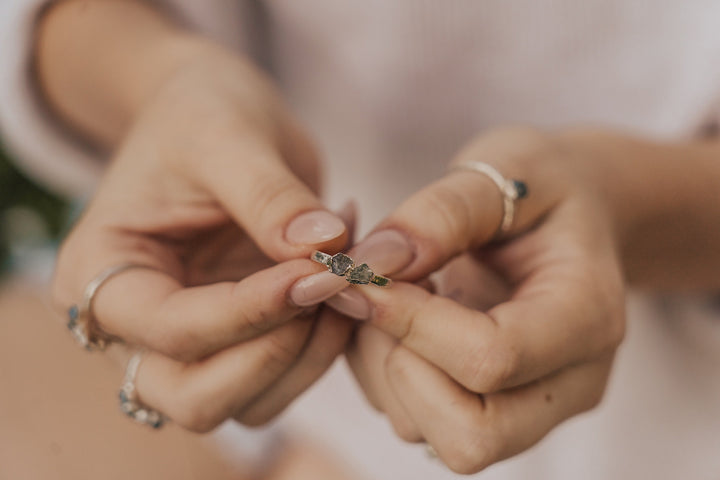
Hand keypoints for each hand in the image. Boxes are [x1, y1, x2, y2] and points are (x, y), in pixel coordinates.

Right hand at [51, 46, 352, 430]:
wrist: (213, 114)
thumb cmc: (200, 113)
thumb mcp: (225, 135)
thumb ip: (269, 195)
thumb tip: (325, 250)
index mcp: (98, 274)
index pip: (171, 329)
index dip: (252, 311)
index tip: (320, 272)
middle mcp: (134, 329)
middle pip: (198, 398)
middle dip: (278, 352)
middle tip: (333, 283)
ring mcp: (188, 344)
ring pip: (250, 402)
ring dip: (311, 353)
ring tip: (345, 269)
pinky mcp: (237, 341)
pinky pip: (282, 378)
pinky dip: (325, 344)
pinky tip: (341, 279)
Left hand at [337, 128, 625, 472]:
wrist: (572, 214)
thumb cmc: (544, 186)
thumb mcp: (505, 166)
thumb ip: (443, 211)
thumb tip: (373, 265)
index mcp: (587, 317)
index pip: (492, 358)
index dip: (411, 322)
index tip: (364, 272)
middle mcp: (568, 382)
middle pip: (469, 438)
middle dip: (397, 364)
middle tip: (383, 292)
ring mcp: (530, 407)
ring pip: (426, 432)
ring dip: (380, 364)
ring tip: (394, 291)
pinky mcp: (489, 408)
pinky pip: (411, 417)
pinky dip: (378, 370)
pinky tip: (397, 313)